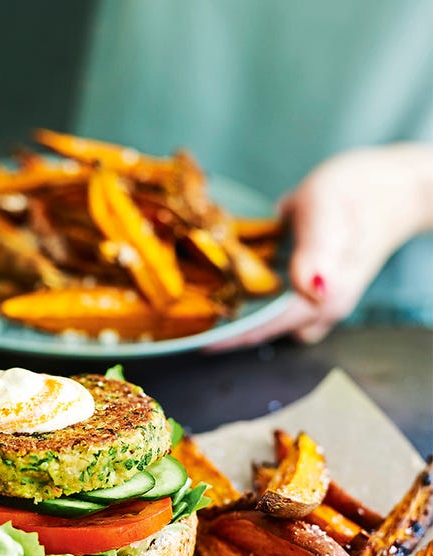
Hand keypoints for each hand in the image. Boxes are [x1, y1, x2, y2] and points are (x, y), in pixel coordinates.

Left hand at [208, 143, 432, 349]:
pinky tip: (230, 278)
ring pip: (270, 320)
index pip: (266, 328)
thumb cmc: (361, 191)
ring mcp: (318, 300)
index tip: (194, 342)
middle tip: (188, 318)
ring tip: (200, 300)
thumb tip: (311, 287)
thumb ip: (318, 248)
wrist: (397, 184)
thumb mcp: (330, 209)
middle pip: (265, 331)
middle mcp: (320, 307)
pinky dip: (253, 296)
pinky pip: (277, 304)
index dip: (228, 337)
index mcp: (323, 296)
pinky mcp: (314, 288)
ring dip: (239, 313)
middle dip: (227, 328)